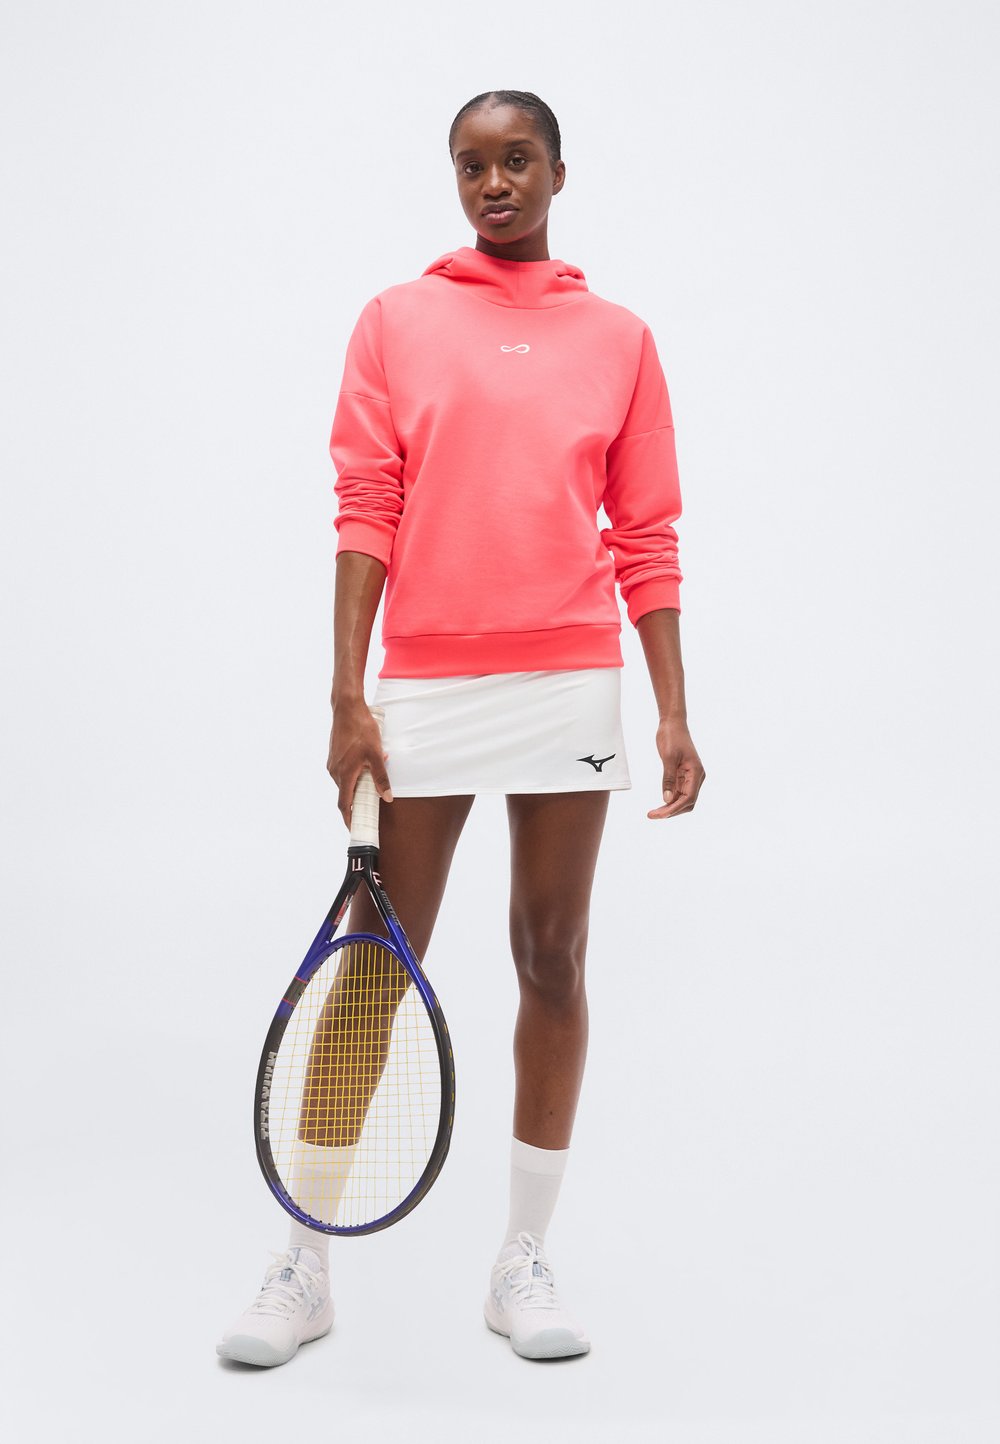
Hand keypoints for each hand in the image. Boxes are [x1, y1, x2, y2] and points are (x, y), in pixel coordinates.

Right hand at [327, 699, 393, 828]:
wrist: (347, 708)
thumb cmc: (361, 729)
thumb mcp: (376, 754)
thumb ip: (381, 777)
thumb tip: (386, 797)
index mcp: (344, 774)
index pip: (344, 804)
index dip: (349, 819)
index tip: (354, 829)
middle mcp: (335, 771)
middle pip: (345, 794)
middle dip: (356, 803)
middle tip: (369, 811)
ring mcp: (332, 763)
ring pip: (344, 782)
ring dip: (356, 787)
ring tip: (370, 785)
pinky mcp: (333, 756)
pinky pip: (343, 772)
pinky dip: (353, 777)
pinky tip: (365, 768)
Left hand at [647, 718, 704, 819]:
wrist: (673, 723)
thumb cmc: (671, 737)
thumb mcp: (668, 757)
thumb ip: (668, 779)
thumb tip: (667, 799)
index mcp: (696, 772)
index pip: (688, 798)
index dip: (673, 809)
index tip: (658, 814)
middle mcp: (697, 777)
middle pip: (687, 802)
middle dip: (672, 811)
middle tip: (652, 815)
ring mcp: (690, 777)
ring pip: (683, 799)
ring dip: (670, 808)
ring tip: (654, 813)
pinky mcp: (683, 775)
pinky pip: (679, 792)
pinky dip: (669, 800)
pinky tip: (659, 805)